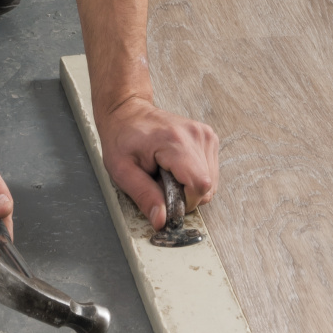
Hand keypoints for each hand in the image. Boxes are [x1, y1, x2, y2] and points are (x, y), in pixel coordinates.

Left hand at [97, 95, 219, 230]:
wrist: (128, 111)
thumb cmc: (122, 137)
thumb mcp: (122, 171)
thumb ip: (144, 196)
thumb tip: (161, 221)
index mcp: (174, 142)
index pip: (199, 185)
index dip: (184, 202)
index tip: (165, 197)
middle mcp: (196, 135)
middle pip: (207, 186)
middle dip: (185, 195)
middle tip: (161, 183)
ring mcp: (204, 135)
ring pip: (211, 182)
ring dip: (189, 187)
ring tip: (167, 174)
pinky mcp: (208, 137)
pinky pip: (209, 172)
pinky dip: (194, 177)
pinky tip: (176, 168)